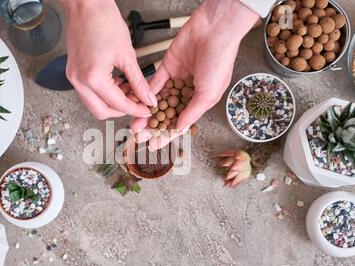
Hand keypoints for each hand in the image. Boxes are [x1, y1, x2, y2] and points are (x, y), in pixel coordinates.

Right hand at [61, 0, 157, 119]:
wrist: (86, 4)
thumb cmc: (103, 21)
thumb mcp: (127, 55)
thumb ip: (139, 81)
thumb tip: (147, 97)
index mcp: (94, 78)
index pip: (118, 104)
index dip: (136, 109)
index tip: (147, 109)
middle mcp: (80, 81)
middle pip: (102, 112)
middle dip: (122, 111)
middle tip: (138, 103)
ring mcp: (74, 78)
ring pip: (94, 104)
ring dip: (112, 103)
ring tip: (129, 91)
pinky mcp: (73, 73)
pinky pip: (89, 93)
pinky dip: (103, 94)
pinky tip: (117, 84)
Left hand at [131, 0, 258, 150]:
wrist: (214, 31)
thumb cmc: (219, 61)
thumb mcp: (208, 94)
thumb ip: (192, 112)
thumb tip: (179, 128)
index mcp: (200, 100)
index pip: (181, 122)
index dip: (167, 135)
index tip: (154, 145)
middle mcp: (187, 92)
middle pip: (166, 114)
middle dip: (153, 126)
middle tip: (139, 136)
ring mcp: (176, 80)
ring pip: (158, 101)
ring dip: (146, 113)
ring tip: (135, 125)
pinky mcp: (167, 67)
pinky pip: (154, 83)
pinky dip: (146, 94)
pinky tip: (137, 105)